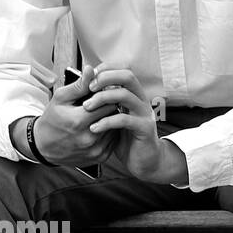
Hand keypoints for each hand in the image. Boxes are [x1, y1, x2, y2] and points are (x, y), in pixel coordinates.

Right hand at [28, 64, 118, 165]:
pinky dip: (111, 133)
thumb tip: (91, 70)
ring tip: (104, 114)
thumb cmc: (52, 119)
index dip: (107, 96)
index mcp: (78, 121)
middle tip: (108, 101)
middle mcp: (88, 138)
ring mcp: (95, 149)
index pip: (106, 104)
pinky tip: (103, 127)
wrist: (45, 146)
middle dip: (111, 107)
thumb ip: (79, 85)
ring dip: (112, 120)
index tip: (106, 92)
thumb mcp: (60, 98)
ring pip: (115, 129)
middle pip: (113, 116)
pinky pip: (114, 142)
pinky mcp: (100, 158)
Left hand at [84, 66, 186, 183]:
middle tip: (89, 89)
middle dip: (105, 79)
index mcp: (134, 96)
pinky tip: (94, 128)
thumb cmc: (127, 139)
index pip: (122, 71)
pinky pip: (124, 119)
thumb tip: (88, 86)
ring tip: (87, 107)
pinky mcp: (144, 128)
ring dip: (102, 98)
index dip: (106, 70)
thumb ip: (105, 103)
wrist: (145, 161)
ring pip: (124, 95)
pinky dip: (106, 121)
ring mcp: (145, 114)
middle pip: (127, 77)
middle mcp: (141, 101)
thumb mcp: (113, 117)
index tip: (89, 79)